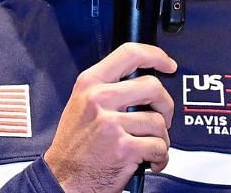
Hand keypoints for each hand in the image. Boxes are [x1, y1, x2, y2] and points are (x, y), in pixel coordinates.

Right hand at [43, 43, 177, 192]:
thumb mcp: (80, 104)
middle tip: (160, 117)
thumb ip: (106, 88)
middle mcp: (99, 99)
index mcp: (89, 83)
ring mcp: (111, 123)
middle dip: (165, 105)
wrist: (63, 177)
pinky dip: (160, 157)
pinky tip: (149, 160)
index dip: (155, 56)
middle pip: (152, 86)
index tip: (167, 63)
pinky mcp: (124, 147)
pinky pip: (159, 146)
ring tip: (147, 145)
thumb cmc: (74, 144)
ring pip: (159, 121)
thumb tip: (140, 82)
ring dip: (161, 138)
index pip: (128, 54)